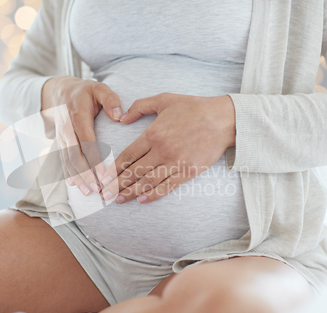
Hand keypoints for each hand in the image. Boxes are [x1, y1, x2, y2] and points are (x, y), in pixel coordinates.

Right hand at [41, 76, 123, 195]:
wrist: (59, 92)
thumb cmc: (84, 92)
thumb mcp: (98, 88)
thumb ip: (110, 100)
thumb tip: (120, 116)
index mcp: (78, 117)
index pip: (87, 142)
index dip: (94, 159)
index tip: (103, 174)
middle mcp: (67, 129)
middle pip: (75, 155)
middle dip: (85, 174)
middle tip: (97, 189)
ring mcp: (62, 137)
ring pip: (68, 160)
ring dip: (78, 177)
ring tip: (89, 192)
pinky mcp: (60, 143)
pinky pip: (63, 159)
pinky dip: (68, 173)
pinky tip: (75, 185)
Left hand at [100, 93, 235, 203]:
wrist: (223, 119)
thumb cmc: (194, 107)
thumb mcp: (164, 99)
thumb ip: (139, 107)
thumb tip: (122, 118)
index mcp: (153, 134)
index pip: (127, 156)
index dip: (113, 169)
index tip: (103, 178)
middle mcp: (161, 150)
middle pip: (133, 172)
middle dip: (117, 185)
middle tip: (105, 195)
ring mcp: (175, 162)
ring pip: (147, 182)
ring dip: (131, 193)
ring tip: (119, 200)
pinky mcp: (188, 171)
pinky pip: (167, 186)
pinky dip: (153, 195)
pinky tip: (142, 200)